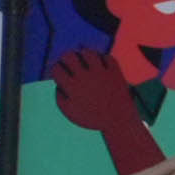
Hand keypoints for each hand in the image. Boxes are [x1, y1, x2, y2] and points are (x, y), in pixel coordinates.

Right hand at [50, 41, 159, 168]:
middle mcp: (85, 77)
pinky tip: (100, 64)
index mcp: (72, 87)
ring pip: (88, 53)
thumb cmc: (92, 118)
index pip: (57, 69)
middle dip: (66, 58)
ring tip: (84, 60)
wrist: (118, 121)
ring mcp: (100, 73)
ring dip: (84, 55)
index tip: (60, 72)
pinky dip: (102, 58)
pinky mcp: (114, 72)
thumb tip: (58, 83)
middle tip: (69, 62)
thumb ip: (60, 97)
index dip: (56, 69)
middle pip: (69, 56)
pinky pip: (106, 57)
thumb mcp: (70, 112)